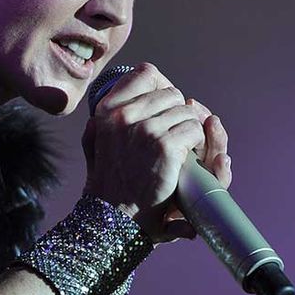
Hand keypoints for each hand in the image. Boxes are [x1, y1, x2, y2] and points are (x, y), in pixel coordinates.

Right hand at [81, 63, 232, 241]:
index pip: (146, 73)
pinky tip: (190, 159)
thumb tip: (109, 108)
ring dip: (192, 131)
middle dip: (180, 114)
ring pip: (188, 111)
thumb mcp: (94, 146)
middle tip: (178, 136)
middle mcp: (125, 115)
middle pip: (173, 93)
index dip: (162, 88)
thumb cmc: (108, 187)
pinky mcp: (167, 146)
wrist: (114, 221)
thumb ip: (101, 124)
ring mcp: (147, 129)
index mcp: (107, 110)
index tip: (165, 107)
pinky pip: (195, 130)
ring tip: (184, 151)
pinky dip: (199, 144)